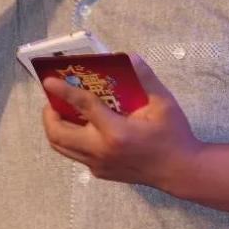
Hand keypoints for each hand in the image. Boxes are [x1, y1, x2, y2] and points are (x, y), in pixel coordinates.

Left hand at [40, 54, 201, 191]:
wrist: (180, 171)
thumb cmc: (173, 135)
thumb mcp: (164, 103)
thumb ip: (146, 79)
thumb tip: (131, 57)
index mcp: (116, 132)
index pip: (83, 107)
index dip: (64, 91)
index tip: (48, 81)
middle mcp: (101, 151)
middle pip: (58, 134)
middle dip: (49, 113)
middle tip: (53, 98)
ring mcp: (98, 165)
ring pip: (62, 147)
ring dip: (56, 128)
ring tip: (61, 111)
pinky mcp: (100, 172)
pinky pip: (75, 154)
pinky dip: (71, 138)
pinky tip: (83, 126)